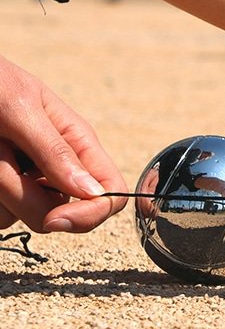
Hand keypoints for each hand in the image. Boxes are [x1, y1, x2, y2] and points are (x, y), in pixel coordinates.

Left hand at [0, 55, 126, 232]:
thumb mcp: (20, 108)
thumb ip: (55, 151)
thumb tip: (93, 192)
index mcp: (78, 143)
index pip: (110, 193)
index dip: (91, 214)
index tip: (55, 219)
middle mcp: (59, 167)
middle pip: (62, 212)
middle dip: (24, 196)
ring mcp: (29, 180)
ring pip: (25, 216)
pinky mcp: (5, 190)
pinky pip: (2, 216)